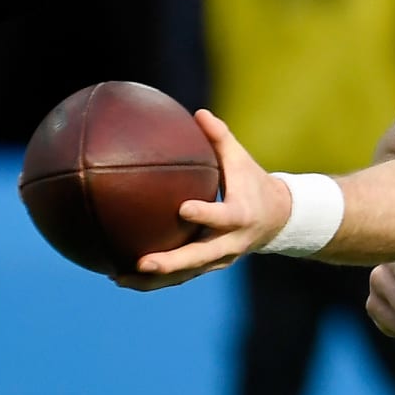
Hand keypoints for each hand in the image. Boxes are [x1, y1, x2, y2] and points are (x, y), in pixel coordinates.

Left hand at [114, 109, 287, 289]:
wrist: (277, 219)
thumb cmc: (252, 183)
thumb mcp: (242, 160)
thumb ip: (221, 138)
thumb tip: (199, 113)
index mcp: (240, 215)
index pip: (222, 217)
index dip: (204, 215)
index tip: (182, 208)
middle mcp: (229, 243)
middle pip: (199, 258)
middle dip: (170, 263)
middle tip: (141, 262)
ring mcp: (219, 259)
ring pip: (185, 274)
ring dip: (153, 280)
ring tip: (118, 277)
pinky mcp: (208, 267)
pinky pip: (179, 277)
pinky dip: (152, 281)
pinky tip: (120, 276)